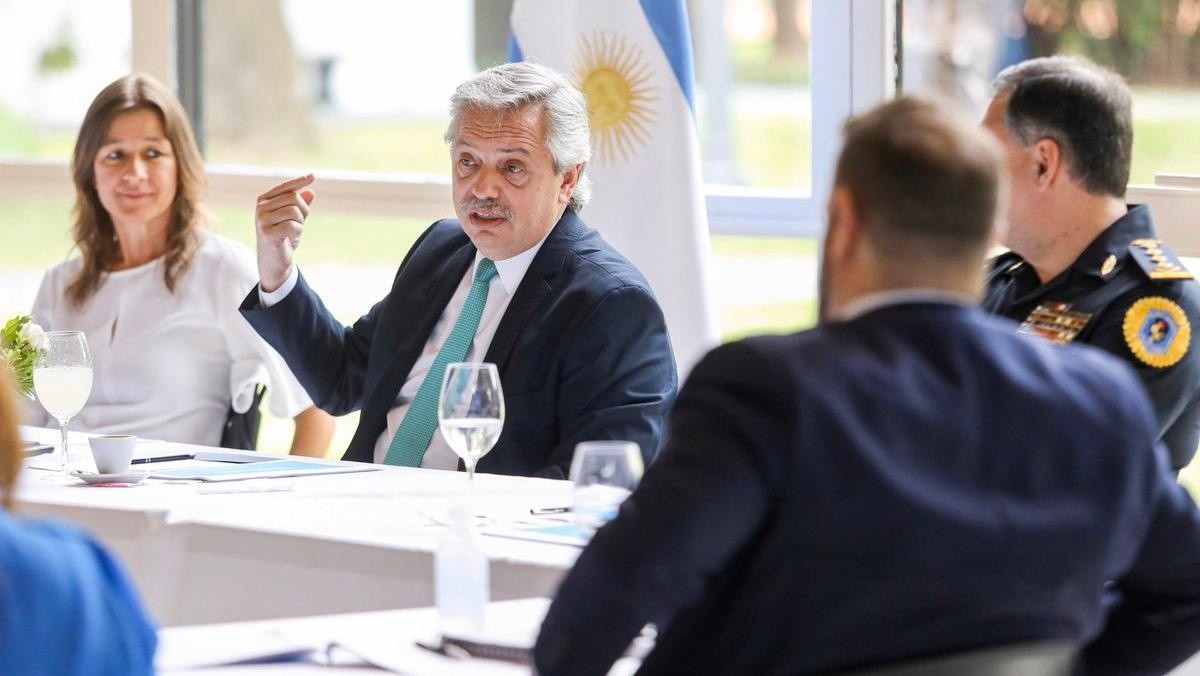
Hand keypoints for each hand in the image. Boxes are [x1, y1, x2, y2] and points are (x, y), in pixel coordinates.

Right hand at [255, 173, 315, 292]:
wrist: (274, 260)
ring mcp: (262, 219)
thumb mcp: (295, 219)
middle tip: (299, 225)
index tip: (312, 176)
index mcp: (264, 200)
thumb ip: (301, 205)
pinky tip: (290, 239)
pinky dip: (297, 232)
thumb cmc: (283, 237)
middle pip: (293, 198)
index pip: (285, 187)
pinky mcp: (266, 232)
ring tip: (292, 233)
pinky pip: (292, 225)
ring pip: (294, 211)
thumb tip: (310, 192)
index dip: (299, 181)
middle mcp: (261, 207)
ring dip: (300, 224)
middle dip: (303, 211)